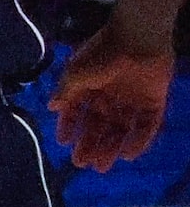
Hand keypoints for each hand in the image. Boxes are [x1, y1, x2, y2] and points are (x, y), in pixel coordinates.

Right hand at [53, 24, 172, 170]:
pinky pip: (147, 127)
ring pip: (120, 130)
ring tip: (101, 166)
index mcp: (90, 86)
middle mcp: (110, 96)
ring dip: (110, 147)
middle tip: (82, 163)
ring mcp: (133, 101)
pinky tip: (127, 154)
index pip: (77, 111)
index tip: (63, 142)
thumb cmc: (102, 54)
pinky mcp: (154, 104)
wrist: (138, 40)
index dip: (69, 126)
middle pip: (99, 125)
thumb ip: (66, 91)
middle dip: (89, 144)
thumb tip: (52, 106)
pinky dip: (138, 141)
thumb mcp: (77, 72)